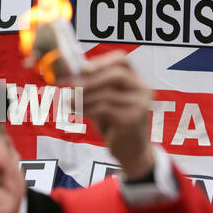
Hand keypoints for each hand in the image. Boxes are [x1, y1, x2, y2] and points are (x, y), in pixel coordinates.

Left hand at [71, 50, 154, 180]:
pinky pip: (104, 109)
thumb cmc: (115, 124)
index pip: (122, 60)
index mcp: (138, 81)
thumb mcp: (104, 100)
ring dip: (83, 97)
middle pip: (116, 74)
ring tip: (68, 100)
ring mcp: (140, 105)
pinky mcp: (133, 119)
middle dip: (90, 79)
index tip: (81, 68)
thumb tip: (68, 70)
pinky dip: (86, 109)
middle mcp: (143, 90)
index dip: (100, 61)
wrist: (132, 152)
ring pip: (106, 94)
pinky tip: (76, 111)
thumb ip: (92, 86)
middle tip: (70, 85)